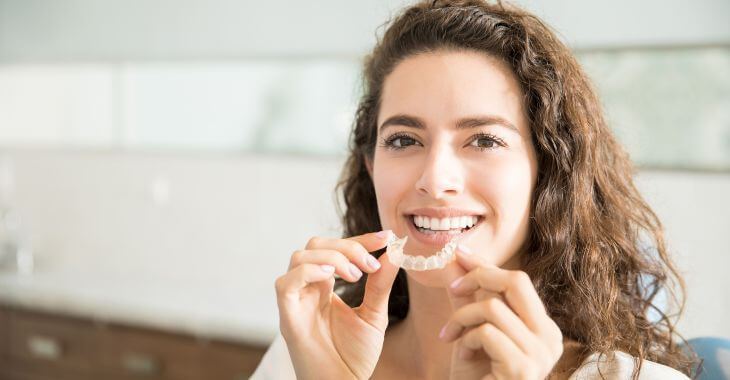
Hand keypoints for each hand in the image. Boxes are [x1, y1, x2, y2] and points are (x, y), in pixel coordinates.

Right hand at [274, 230, 399, 379]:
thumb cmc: (354, 357)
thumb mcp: (374, 315)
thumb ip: (380, 284)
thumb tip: (393, 253)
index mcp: (325, 287)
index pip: (336, 249)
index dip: (359, 239)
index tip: (386, 238)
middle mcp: (307, 289)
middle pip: (315, 245)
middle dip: (347, 246)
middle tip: (370, 264)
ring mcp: (296, 301)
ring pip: (299, 257)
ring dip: (332, 258)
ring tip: (356, 275)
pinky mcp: (287, 316)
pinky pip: (286, 282)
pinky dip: (308, 272)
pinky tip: (332, 278)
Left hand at [441, 247, 563, 379]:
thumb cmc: (477, 378)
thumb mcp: (472, 332)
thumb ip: (470, 298)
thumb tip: (458, 259)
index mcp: (543, 328)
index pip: (518, 282)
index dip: (486, 265)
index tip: (458, 253)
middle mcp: (550, 338)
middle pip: (517, 281)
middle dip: (479, 276)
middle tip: (453, 289)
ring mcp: (541, 354)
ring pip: (493, 307)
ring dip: (462, 318)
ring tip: (451, 336)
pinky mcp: (523, 368)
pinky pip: (487, 332)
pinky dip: (466, 338)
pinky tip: (461, 354)